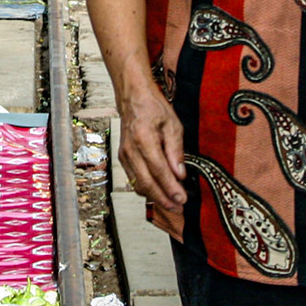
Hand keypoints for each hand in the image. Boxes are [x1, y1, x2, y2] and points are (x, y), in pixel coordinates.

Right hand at [116, 88, 186, 212]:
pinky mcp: (123, 158)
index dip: (171, 188)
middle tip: (178, 207)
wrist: (133, 98)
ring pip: (138, 184)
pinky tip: (158, 193)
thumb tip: (180, 174)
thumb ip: (176, 151)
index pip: (159, 170)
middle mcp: (130, 150)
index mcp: (143, 138)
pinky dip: (146, 189)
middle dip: (163, 199)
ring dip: (155, 197)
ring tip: (171, 204)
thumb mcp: (173, 125)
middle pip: (146, 183)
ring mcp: (124, 155)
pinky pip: (133, 179)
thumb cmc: (153, 108)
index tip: (182, 199)